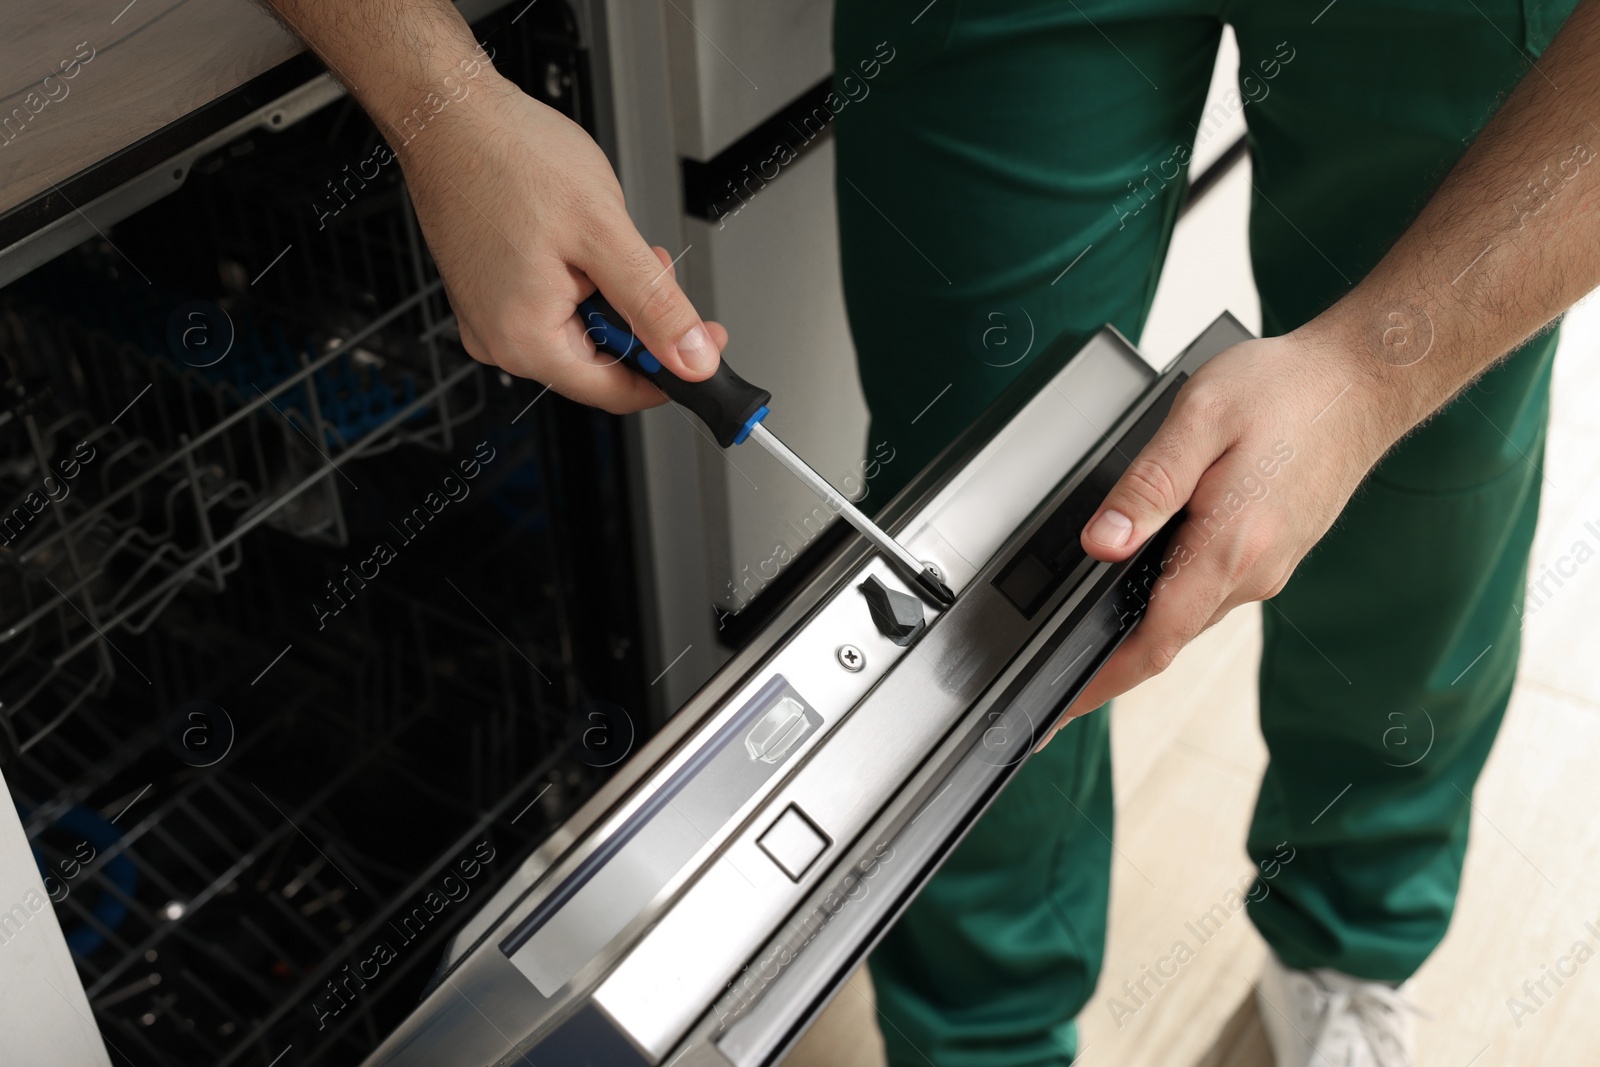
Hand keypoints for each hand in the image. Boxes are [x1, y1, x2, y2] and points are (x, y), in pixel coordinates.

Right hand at [397, 81, 726, 412]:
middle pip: (598, 362)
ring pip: (578, 332)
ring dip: (611, 297)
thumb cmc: (510, 158)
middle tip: (657, 266)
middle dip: (639, 321)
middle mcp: (499, 340)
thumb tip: (693, 359)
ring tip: (611, 241)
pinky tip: (581, 243)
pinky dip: (581, 283)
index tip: (704, 349)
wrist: (451, 114)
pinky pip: (551, 308)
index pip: (616, 393)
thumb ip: (655, 306)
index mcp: (524, 341)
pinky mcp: (486, 294)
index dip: (669, 374)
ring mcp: (488, 318)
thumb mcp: (605, 235)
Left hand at [1037, 329, 1401, 746]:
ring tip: (1089, 632)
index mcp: (1230, 545)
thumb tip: (1102, 545)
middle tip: (1059, 675)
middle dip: (1112, 662)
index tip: (1062, 709)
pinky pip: (1211, 591)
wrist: (1364, 383)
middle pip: (1167, 635)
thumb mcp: (1199, 420)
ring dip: (1142, 629)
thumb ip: (1147, 487)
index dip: (1103, 681)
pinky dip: (1170, 599)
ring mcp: (1267, 567)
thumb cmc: (1286, 391)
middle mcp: (1253, 571)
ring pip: (1189, 614)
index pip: (1155, 640)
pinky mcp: (1272, 554)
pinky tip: (1144, 581)